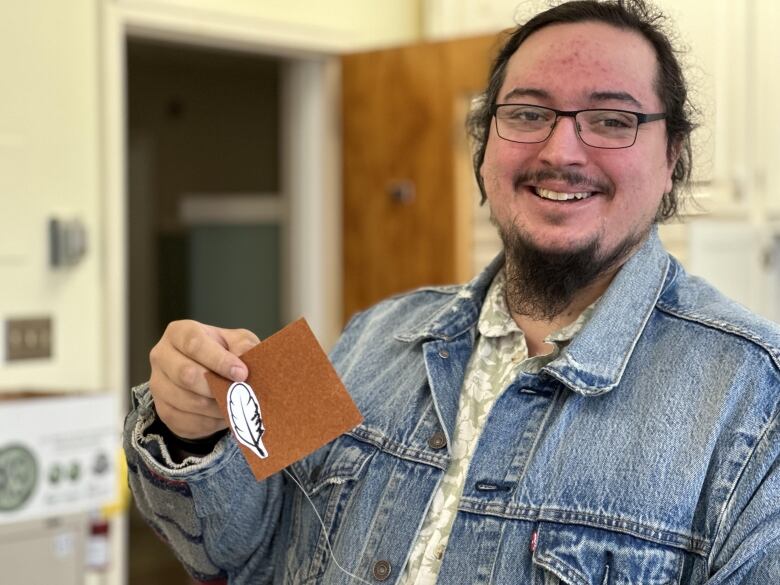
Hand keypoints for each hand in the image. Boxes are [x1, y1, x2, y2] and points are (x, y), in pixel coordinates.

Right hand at [149, 320, 259, 438]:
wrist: (208, 376)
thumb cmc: (222, 352)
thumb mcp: (237, 341)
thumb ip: (243, 345)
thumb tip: (245, 357)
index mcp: (179, 333)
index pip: (195, 344)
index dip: (219, 360)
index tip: (242, 374)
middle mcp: (161, 356)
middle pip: (186, 374)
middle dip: (217, 386)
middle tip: (240, 392)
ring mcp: (158, 384)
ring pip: (188, 401)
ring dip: (217, 406)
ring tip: (234, 403)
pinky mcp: (162, 410)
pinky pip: (187, 421)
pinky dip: (210, 422)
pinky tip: (221, 414)